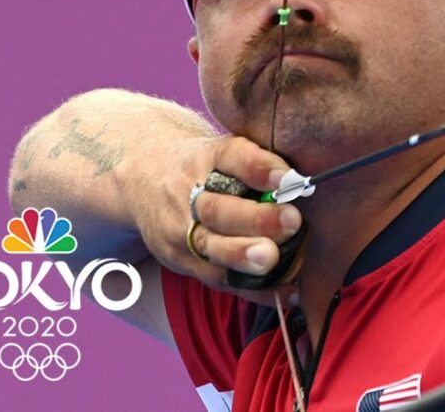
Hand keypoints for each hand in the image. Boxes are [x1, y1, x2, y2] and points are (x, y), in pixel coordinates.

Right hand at [125, 134, 301, 297]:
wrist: (144, 181)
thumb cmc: (205, 167)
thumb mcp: (225, 151)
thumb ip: (261, 162)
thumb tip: (300, 183)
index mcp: (206, 158)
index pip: (231, 157)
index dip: (259, 168)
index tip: (288, 178)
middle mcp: (187, 195)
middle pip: (218, 209)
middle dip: (256, 219)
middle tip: (292, 222)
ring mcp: (180, 231)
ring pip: (210, 248)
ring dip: (244, 256)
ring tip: (272, 259)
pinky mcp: (183, 262)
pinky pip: (218, 279)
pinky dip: (255, 290)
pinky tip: (286, 293)